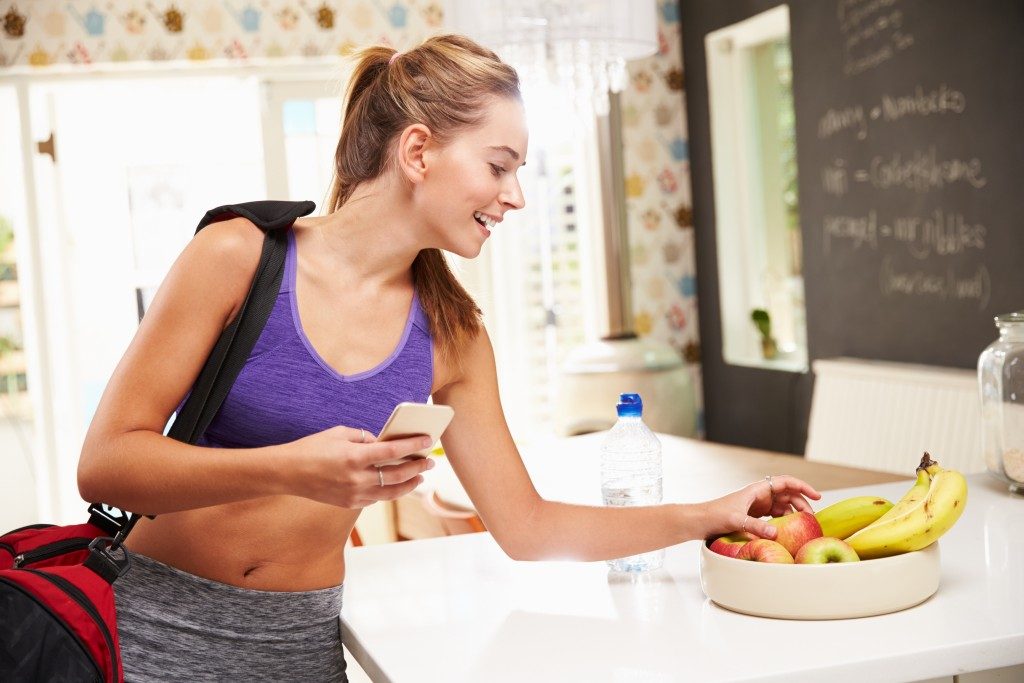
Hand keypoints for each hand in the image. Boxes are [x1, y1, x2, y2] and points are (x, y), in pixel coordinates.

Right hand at [286, 425, 434, 508]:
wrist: (287, 473)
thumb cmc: (312, 448)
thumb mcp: (340, 433)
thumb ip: (365, 437)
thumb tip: (383, 442)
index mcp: (355, 457)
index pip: (393, 451)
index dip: (414, 445)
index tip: (428, 440)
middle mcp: (357, 478)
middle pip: (397, 475)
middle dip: (418, 467)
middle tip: (430, 461)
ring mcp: (354, 494)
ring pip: (390, 492)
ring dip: (408, 484)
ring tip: (420, 476)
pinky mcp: (349, 504)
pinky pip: (376, 498)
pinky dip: (388, 490)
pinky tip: (396, 484)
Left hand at [699, 475, 821, 539]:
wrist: (701, 521)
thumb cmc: (715, 516)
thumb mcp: (736, 521)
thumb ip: (756, 527)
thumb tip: (776, 534)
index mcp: (757, 490)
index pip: (785, 482)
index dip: (802, 486)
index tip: (816, 496)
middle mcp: (760, 495)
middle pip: (788, 495)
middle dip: (802, 503)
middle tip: (811, 519)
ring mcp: (758, 505)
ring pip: (783, 506)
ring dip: (794, 513)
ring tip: (804, 525)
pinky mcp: (755, 515)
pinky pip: (775, 516)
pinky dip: (785, 521)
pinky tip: (790, 530)